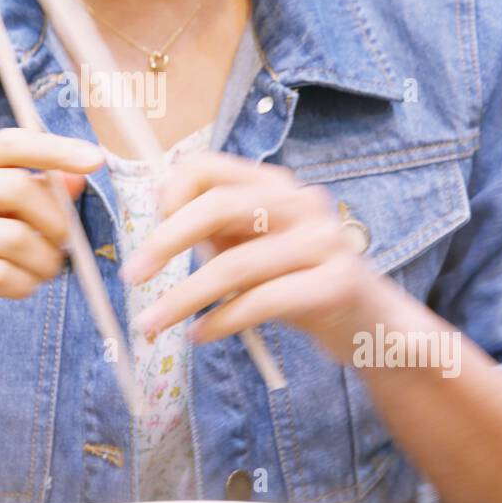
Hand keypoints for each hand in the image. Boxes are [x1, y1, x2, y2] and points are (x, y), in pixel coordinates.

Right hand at [0, 129, 103, 357]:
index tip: (95, 159)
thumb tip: (76, 176)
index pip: (7, 143)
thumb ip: (22, 195)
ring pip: (13, 237)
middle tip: (62, 245)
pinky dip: (24, 285)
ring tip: (42, 272)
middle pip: (16, 188)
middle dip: (54, 220)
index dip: (55, 148)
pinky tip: (20, 288)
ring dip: (44, 261)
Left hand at [119, 152, 379, 354]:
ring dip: (184, 298)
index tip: (146, 229)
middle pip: (218, 206)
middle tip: (132, 276)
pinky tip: (198, 335)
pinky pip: (262, 302)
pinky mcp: (336, 284)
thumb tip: (156, 211)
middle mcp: (302, 202)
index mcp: (275, 185)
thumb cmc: (299, 283)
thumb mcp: (253, 247)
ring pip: (235, 265)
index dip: (170, 193)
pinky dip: (221, 321)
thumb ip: (214, 228)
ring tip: (152, 323)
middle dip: (165, 241)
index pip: (208, 167)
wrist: (370, 325)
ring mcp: (324, 241)